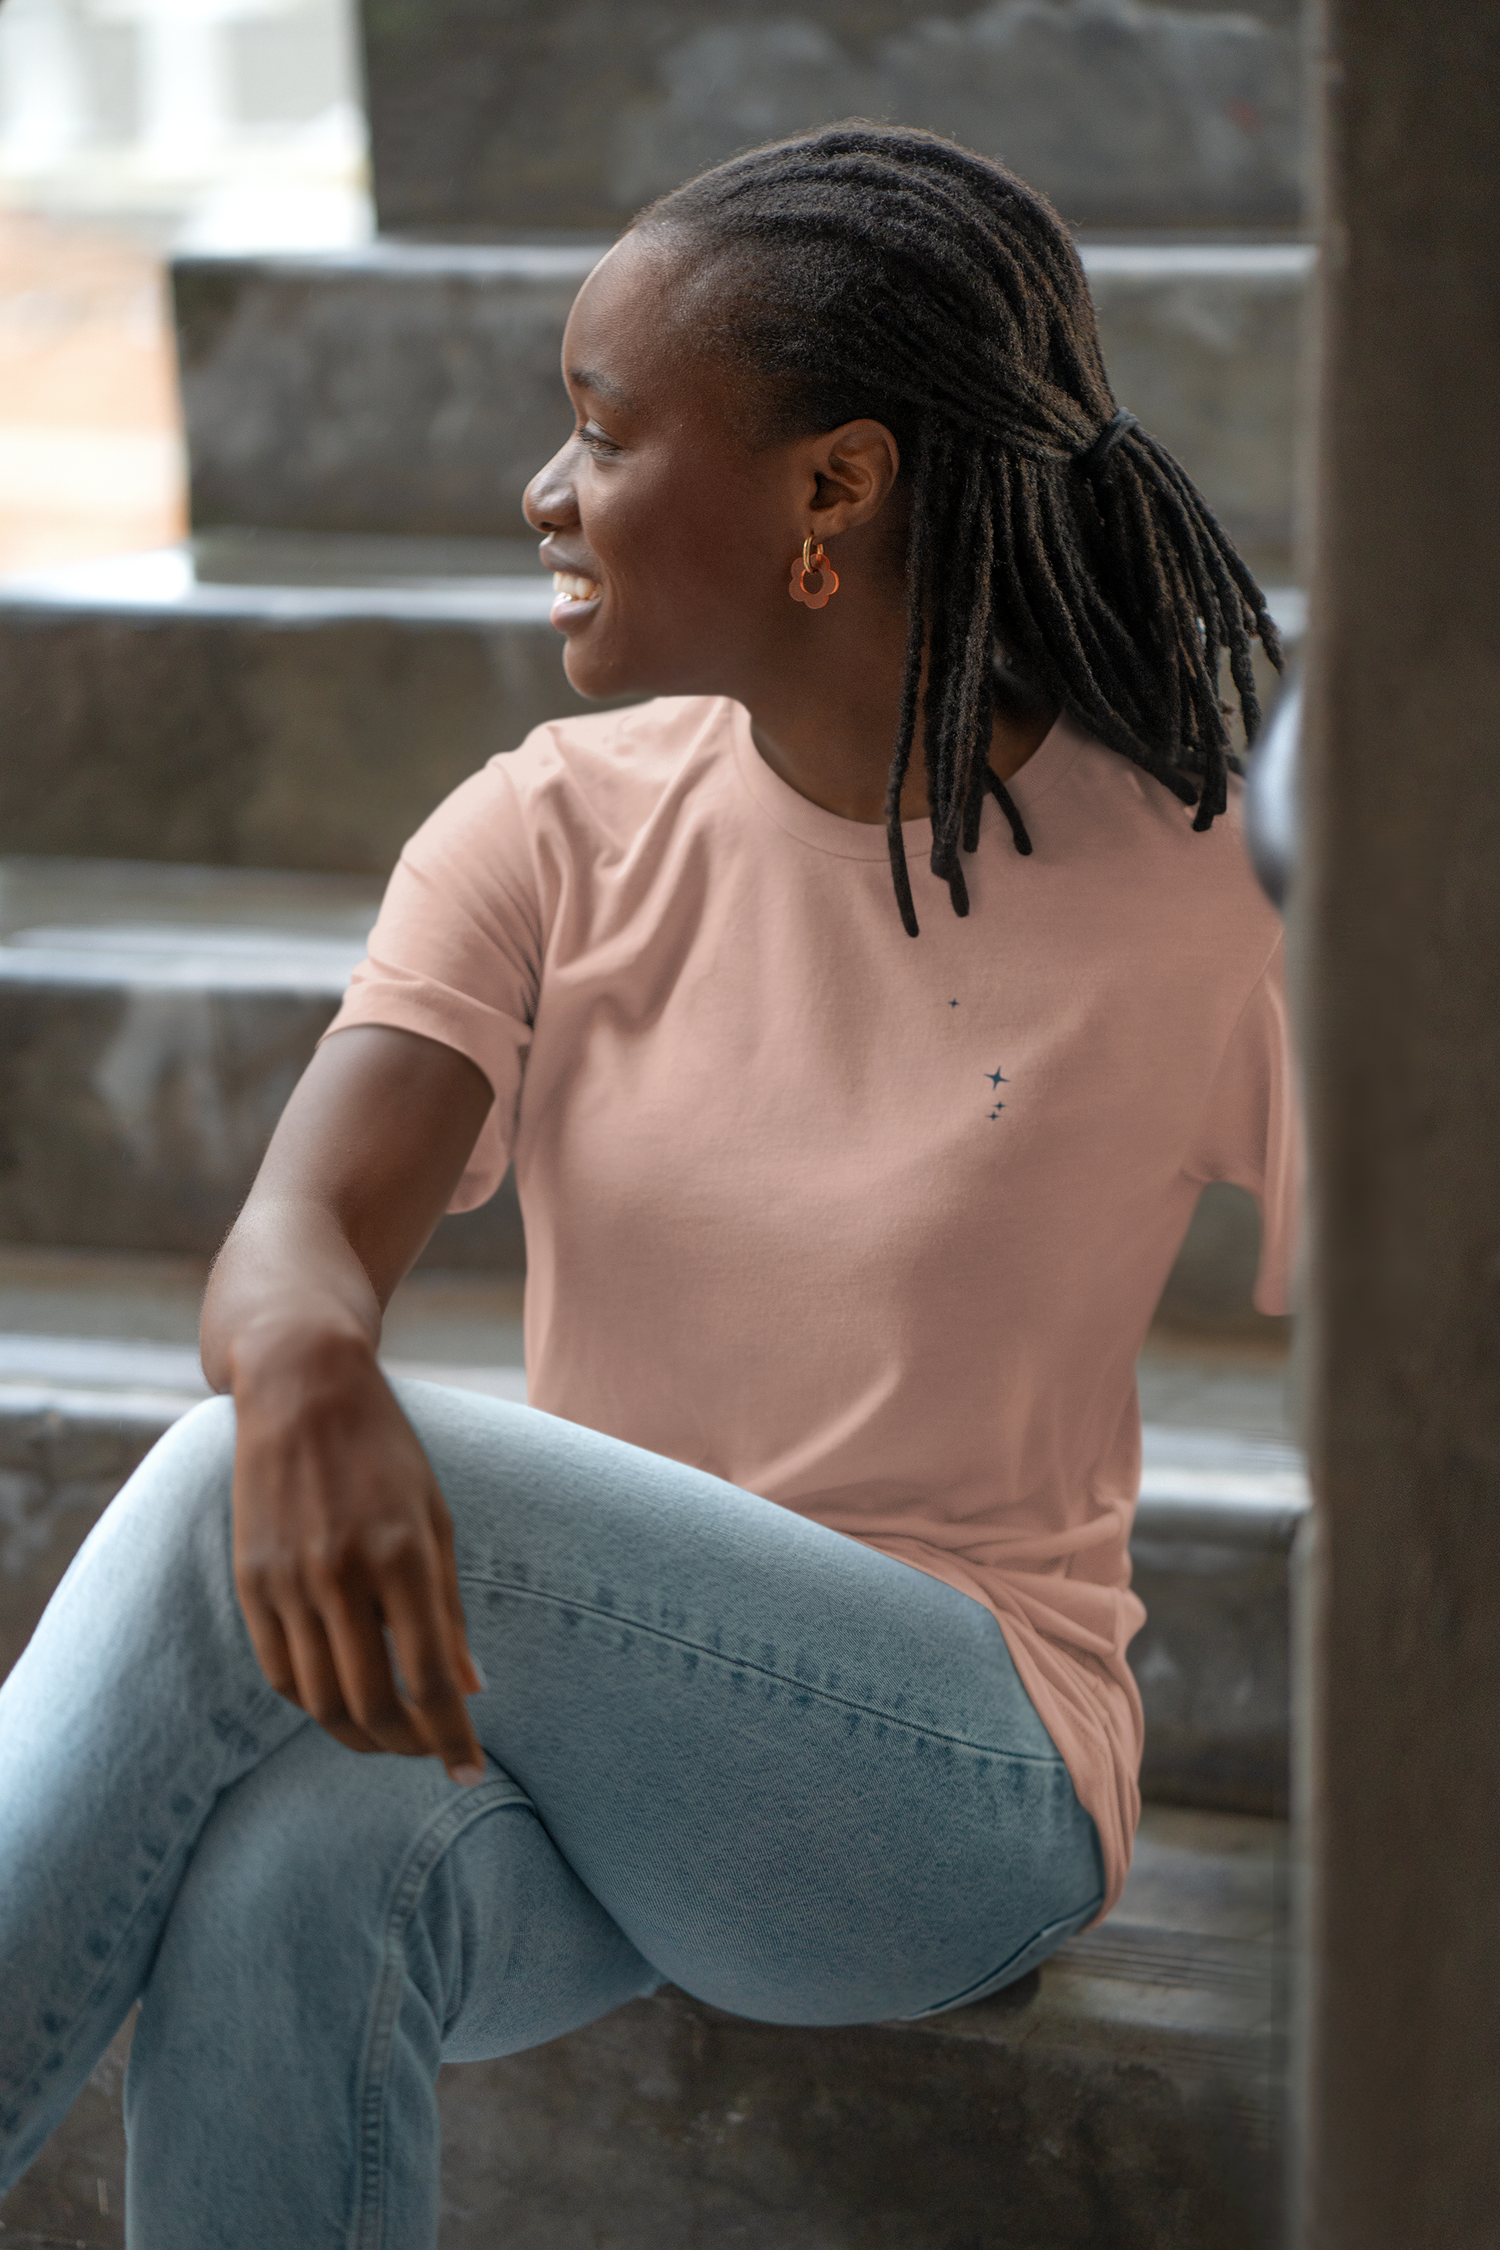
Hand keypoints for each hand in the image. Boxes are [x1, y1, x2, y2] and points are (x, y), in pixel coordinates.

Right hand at [230, 1321, 485, 1783]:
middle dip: (408, 1746)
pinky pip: (279, 1670)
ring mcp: (288, 1580)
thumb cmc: (385, 1449)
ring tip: (392, 1740)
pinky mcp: (249, 1580)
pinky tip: (340, 1705)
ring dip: (361, 1735)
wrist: (301, 1385)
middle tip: (432, 1754)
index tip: (470, 1771)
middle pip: (372, 1703)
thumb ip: (449, 1609)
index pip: (427, 1680)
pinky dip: (312, 1703)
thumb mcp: (436, 1517)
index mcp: (402, 1556)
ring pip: (320, 1700)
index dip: (451, 1738)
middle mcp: (341, 1575)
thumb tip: (469, 1690)